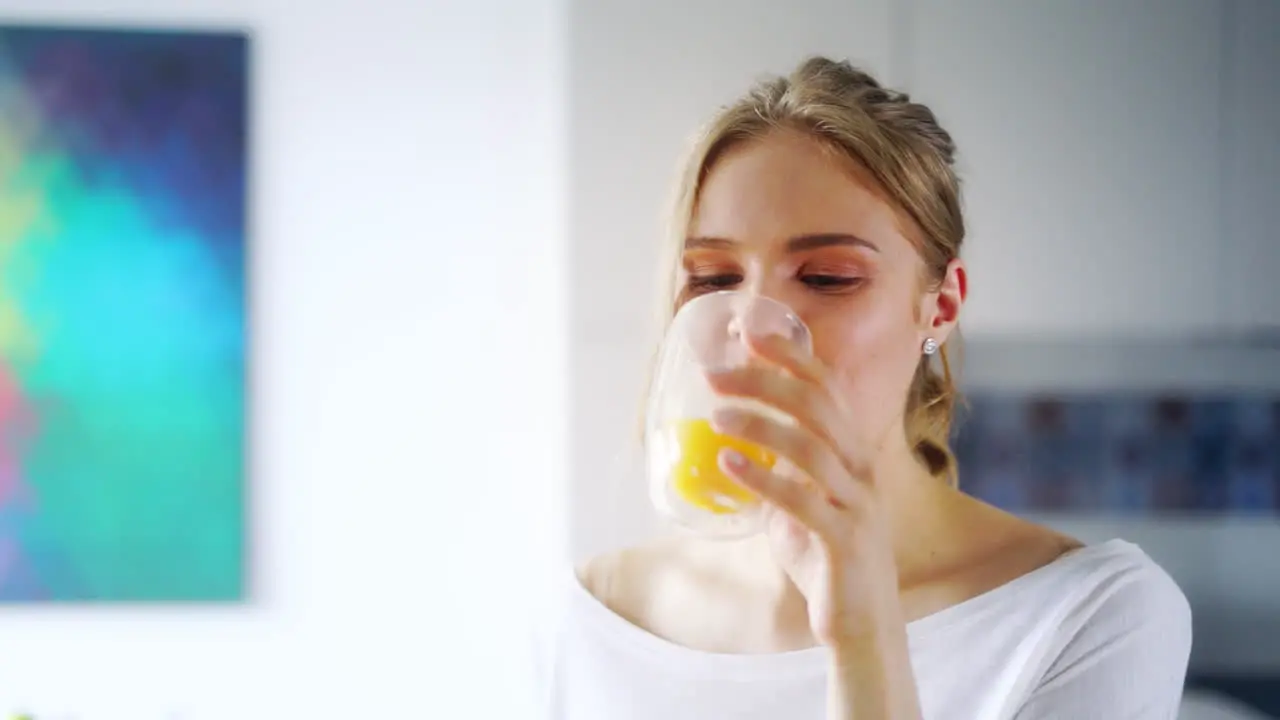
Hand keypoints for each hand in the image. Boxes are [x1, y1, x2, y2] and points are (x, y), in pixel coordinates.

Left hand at [705, 334, 902, 646]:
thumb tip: (730, 437)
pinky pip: (802, 501)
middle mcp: (860, 469)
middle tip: (713, 373)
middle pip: (816, 405)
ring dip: (759, 425)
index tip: (748, 330)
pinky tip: (728, 464)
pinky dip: (763, 478)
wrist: (861, 622)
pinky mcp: (845, 541)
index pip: (825, 386)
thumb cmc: (827, 557)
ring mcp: (857, 504)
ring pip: (810, 447)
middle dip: (764, 381)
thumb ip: (781, 465)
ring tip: (715, 416)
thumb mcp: (803, 498)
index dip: (790, 354)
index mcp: (851, 452)